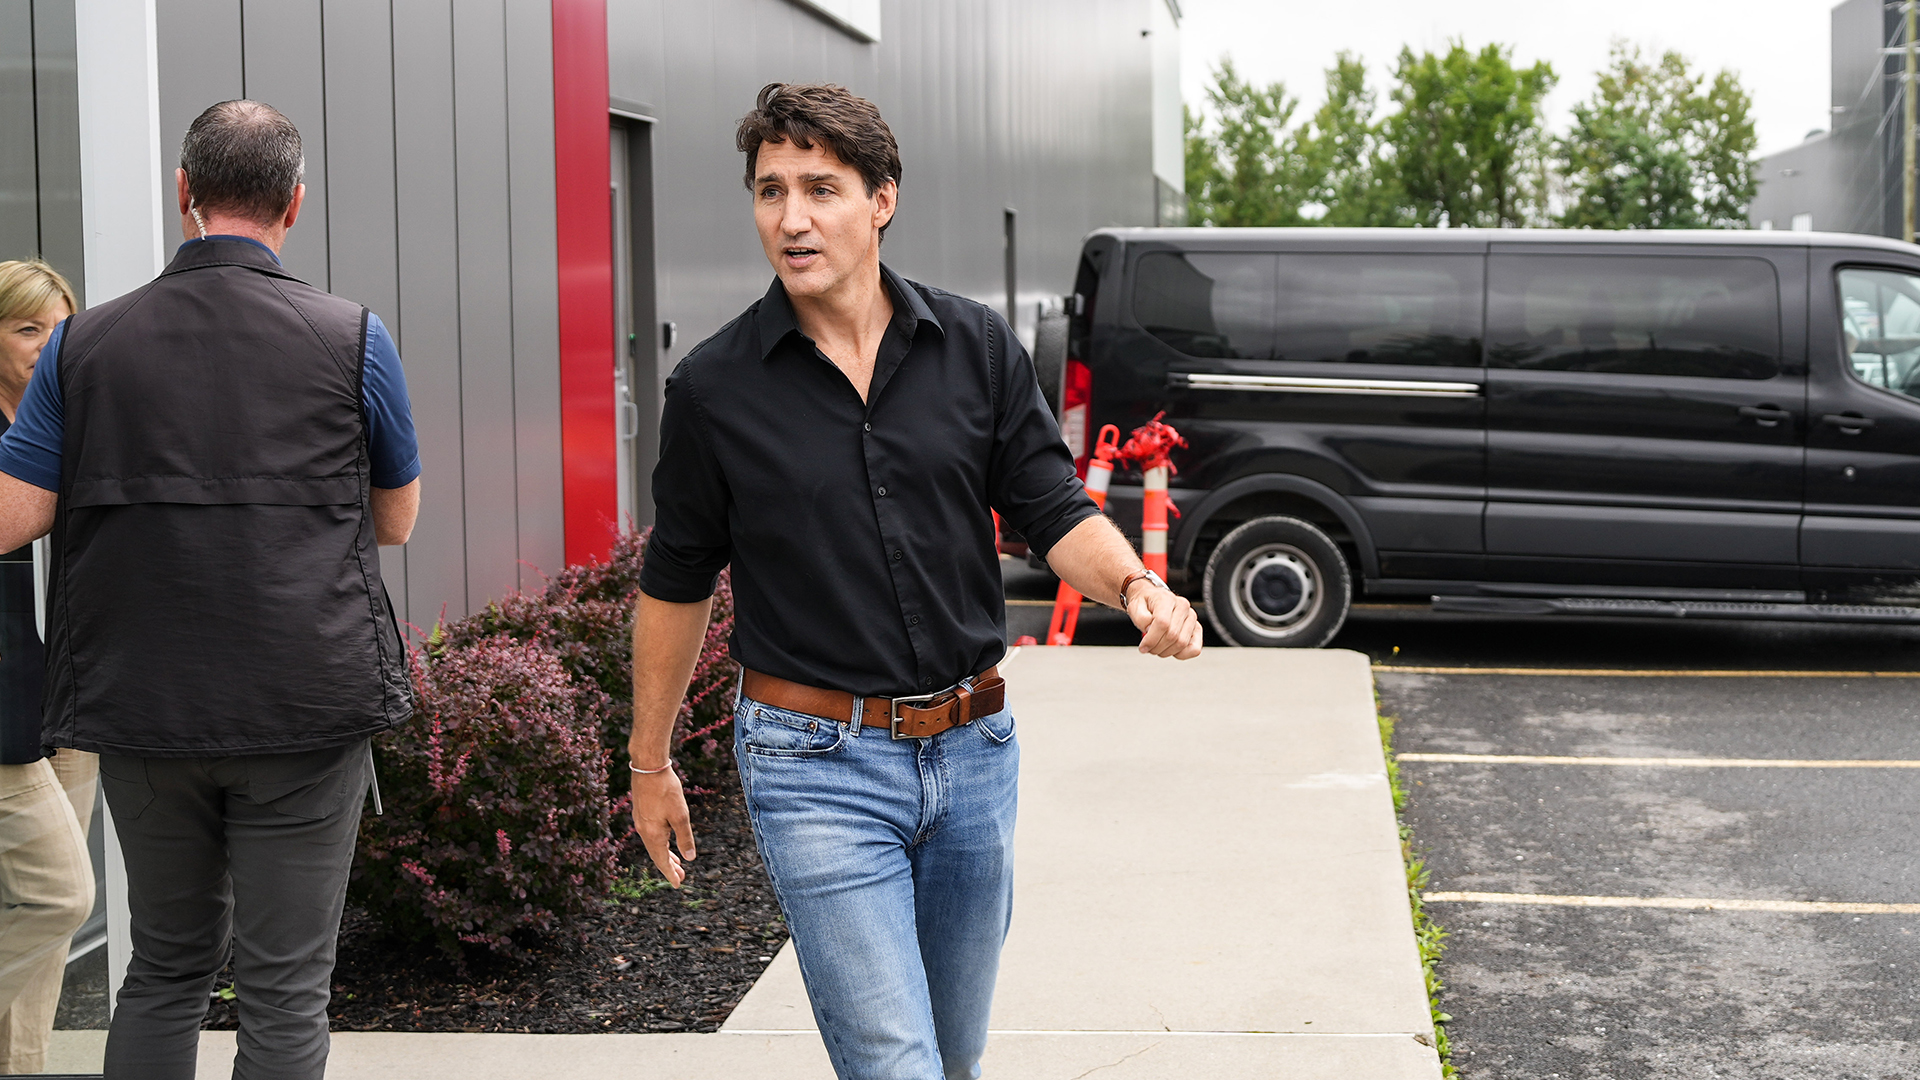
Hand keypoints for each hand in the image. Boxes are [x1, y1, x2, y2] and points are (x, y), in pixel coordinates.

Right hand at [630, 765, 696, 887]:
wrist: (648, 767)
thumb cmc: (666, 790)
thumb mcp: (681, 815)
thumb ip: (685, 838)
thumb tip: (690, 858)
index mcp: (653, 834)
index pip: (662, 861)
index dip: (670, 874)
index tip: (678, 885)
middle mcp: (644, 831)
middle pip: (657, 855)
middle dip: (670, 867)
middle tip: (681, 877)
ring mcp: (641, 821)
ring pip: (654, 845)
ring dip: (666, 855)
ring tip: (676, 863)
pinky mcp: (642, 813)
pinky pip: (651, 835)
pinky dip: (660, 843)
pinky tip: (666, 841)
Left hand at [1126, 583, 1202, 658]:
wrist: (1153, 599)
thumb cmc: (1145, 604)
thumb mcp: (1134, 607)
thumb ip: (1140, 618)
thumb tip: (1149, 629)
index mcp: (1167, 599)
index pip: (1163, 623)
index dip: (1151, 639)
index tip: (1143, 647)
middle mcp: (1183, 607)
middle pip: (1172, 635)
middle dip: (1157, 647)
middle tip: (1148, 648)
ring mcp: (1192, 618)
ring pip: (1182, 643)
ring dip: (1166, 651)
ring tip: (1157, 647)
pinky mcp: (1196, 629)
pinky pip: (1194, 649)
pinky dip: (1181, 654)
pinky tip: (1170, 649)